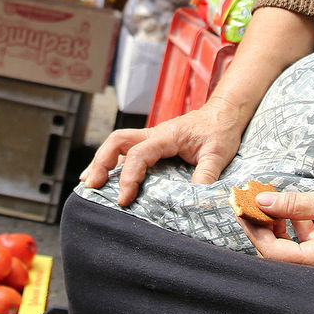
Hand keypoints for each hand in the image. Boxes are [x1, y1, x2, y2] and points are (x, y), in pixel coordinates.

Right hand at [78, 100, 247, 206]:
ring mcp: (152, 138)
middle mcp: (154, 134)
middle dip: (101, 162)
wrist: (224, 113)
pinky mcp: (154, 144)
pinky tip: (105, 176)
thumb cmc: (221, 131)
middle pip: (117, 141)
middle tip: (91, 185)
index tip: (123, 199)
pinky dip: (112, 161)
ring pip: (118, 143)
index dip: (128, 177)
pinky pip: (127, 150)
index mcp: (167, 135)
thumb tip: (194, 199)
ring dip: (102, 161)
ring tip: (89, 182)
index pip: (139, 154)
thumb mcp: (219, 154)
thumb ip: (206, 175)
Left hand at [239, 185, 313, 265]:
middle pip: (277, 251)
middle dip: (261, 226)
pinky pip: (302, 243)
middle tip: (249, 201)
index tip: (240, 207)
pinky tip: (292, 209)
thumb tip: (260, 202)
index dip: (253, 228)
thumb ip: (292, 205)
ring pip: (288, 247)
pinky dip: (293, 226)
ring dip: (276, 224)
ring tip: (269, 201)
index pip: (272, 250)